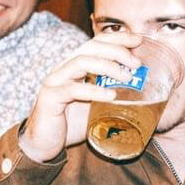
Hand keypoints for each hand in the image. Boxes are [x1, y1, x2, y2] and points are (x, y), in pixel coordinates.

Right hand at [20, 32, 141, 162]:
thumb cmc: (70, 124)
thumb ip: (110, 95)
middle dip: (116, 50)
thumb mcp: (95, 106)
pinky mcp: (50, 98)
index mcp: (74, 66)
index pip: (96, 43)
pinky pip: (72, 89)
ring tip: (127, 77)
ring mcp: (54, 82)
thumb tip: (142, 95)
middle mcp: (63, 69)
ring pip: (80, 62)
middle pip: (90, 47)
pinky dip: (93, 90)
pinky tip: (110, 95)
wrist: (43, 145)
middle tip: (136, 63)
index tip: (138, 40)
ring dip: (107, 66)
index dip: (117, 38)